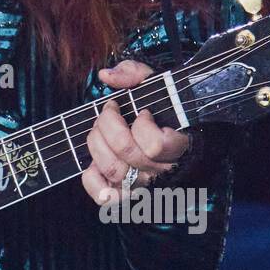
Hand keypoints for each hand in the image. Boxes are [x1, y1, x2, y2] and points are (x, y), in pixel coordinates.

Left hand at [82, 59, 190, 208]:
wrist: (173, 141)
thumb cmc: (163, 112)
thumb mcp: (155, 85)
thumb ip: (134, 73)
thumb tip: (106, 76)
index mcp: (176, 147)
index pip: (155, 145)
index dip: (142, 124)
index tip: (142, 111)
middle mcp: (160, 171)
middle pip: (126, 152)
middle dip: (108, 124)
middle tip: (110, 111)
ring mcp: (142, 185)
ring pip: (113, 169)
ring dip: (97, 143)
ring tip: (101, 129)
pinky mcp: (124, 194)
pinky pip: (104, 196)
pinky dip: (92, 181)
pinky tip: (94, 163)